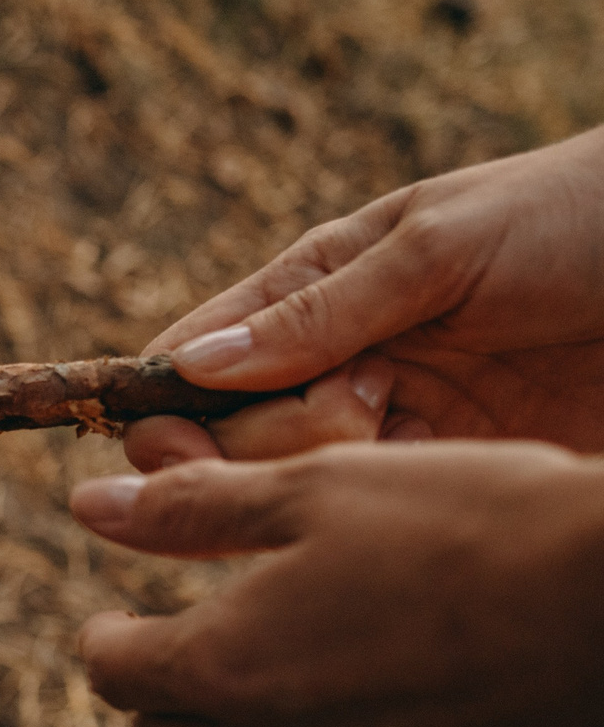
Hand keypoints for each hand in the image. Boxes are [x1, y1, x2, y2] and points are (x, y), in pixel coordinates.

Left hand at [74, 441, 603, 726]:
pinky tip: (380, 720)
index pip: (113, 672)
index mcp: (228, 670)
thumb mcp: (318, 487)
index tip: (124, 616)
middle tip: (196, 643)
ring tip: (291, 673)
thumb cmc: (475, 524)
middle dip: (171, 689)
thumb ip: (193, 509)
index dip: (109, 638)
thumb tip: (90, 506)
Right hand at [123, 126, 603, 470]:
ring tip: (402, 424)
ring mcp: (404, 421)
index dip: (163, 408)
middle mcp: (344, 360)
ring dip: (328, 473)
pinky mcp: (464, 471)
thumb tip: (191, 365)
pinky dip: (381, 506)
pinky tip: (426, 479)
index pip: (194, 359)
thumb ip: (320, 311)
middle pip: (235, 438)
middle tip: (354, 409)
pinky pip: (384, 508)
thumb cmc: (576, 218)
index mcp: (317, 287)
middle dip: (263, 442)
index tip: (171, 446)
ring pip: (302, 483)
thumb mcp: (439, 248)